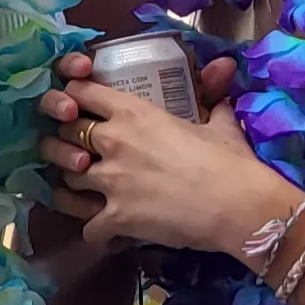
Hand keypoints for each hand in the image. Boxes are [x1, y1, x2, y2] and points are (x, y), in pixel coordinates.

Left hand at [36, 80, 298, 254]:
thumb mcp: (219, 123)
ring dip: (73, 184)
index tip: (76, 107)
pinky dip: (93, 232)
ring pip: (65, 177)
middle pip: (65, 133)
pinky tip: (104, 233)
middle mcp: (112, 141)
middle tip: (79, 151)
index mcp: (133, 112)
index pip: (81, 93)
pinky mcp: (115, 217)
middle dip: (67, 141)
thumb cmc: (230, 161)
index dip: (73, 98)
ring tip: (83, 191)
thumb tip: (223, 71)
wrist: (239, 206)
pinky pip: (87, 227)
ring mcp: (109, 180)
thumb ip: (212, 98)